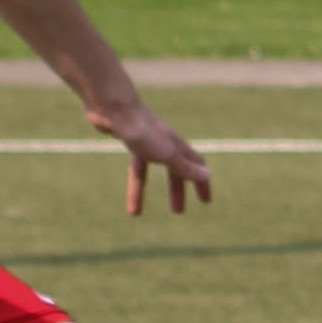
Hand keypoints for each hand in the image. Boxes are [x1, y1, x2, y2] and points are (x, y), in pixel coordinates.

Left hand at [94, 100, 211, 216]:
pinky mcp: (129, 141)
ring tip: (135, 213)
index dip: (202, 183)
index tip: (205, 201)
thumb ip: (185, 166)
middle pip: (175, 169)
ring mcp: (146, 142)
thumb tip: (207, 175)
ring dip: (144, 191)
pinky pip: (133, 166)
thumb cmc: (143, 131)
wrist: (115, 109)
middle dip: (177, 190)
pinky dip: (132, 181)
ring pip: (148, 170)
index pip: (196, 166)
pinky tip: (126, 190)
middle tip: (178, 211)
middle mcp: (164, 143)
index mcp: (176, 146)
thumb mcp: (166, 154)